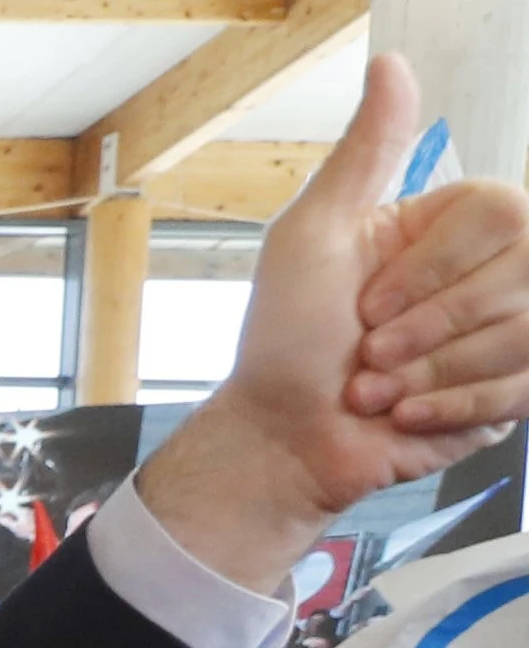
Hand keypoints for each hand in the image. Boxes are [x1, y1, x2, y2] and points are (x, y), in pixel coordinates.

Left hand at [135, 58, 528, 586]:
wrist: (284, 439)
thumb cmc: (286, 341)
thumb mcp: (310, 235)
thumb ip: (364, 152)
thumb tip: (392, 67)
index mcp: (447, 226)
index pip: (502, 213)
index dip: (433, 269)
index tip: (367, 304)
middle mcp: (487, 271)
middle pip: (522, 273)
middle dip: (430, 327)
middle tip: (370, 352)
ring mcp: (506, 332)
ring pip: (524, 334)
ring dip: (433, 372)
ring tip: (378, 387)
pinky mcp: (512, 392)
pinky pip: (521, 389)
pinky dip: (449, 407)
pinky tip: (403, 413)